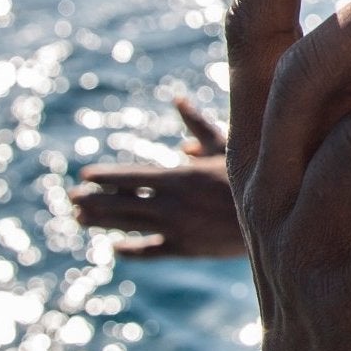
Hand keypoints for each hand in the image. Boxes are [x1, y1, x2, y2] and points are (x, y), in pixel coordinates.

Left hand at [73, 96, 243, 256]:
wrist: (280, 215)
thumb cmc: (257, 173)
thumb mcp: (228, 145)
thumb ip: (198, 126)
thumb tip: (177, 100)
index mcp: (181, 177)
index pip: (131, 177)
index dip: (106, 177)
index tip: (84, 176)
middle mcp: (173, 204)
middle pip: (123, 203)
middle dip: (94, 200)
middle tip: (71, 198)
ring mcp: (177, 229)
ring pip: (130, 225)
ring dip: (103, 221)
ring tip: (79, 218)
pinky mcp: (187, 248)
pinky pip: (151, 250)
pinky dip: (131, 248)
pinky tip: (115, 247)